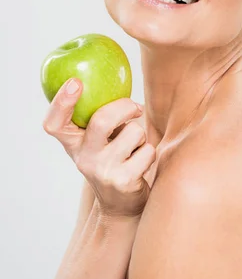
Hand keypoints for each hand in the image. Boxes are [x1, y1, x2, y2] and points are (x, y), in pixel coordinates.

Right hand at [42, 78, 156, 218]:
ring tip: (134, 146)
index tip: (75, 82)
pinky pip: (147, 150)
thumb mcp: (98, 140)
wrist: (121, 205)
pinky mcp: (123, 181)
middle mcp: (83, 157)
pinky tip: (140, 163)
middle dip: (125, 107)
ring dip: (141, 135)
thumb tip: (114, 73)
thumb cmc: (113, 158)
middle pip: (102, 120)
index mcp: (72, 143)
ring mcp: (102, 170)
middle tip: (135, 109)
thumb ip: (99, 115)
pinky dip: (149, 152)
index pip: (54, 123)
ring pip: (133, 132)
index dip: (61, 102)